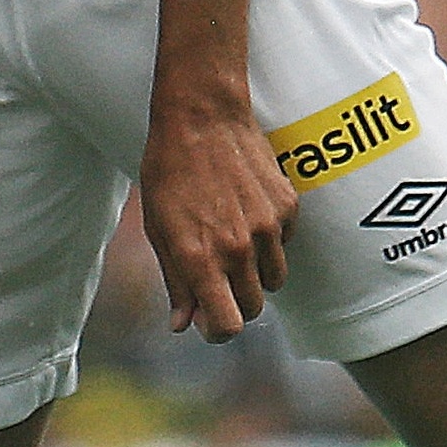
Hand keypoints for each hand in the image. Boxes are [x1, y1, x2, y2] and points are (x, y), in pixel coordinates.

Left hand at [139, 86, 295, 341]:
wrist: (202, 115)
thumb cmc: (169, 169)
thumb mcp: (158, 226)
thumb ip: (175, 280)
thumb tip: (182, 324)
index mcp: (200, 257)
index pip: (228, 326)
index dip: (219, 331)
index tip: (211, 321)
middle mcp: (237, 248)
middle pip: (253, 308)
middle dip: (235, 302)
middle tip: (217, 278)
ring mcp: (267, 228)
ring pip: (274, 280)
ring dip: (255, 273)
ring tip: (232, 241)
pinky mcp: (287, 208)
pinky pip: (284, 244)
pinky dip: (269, 240)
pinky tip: (245, 210)